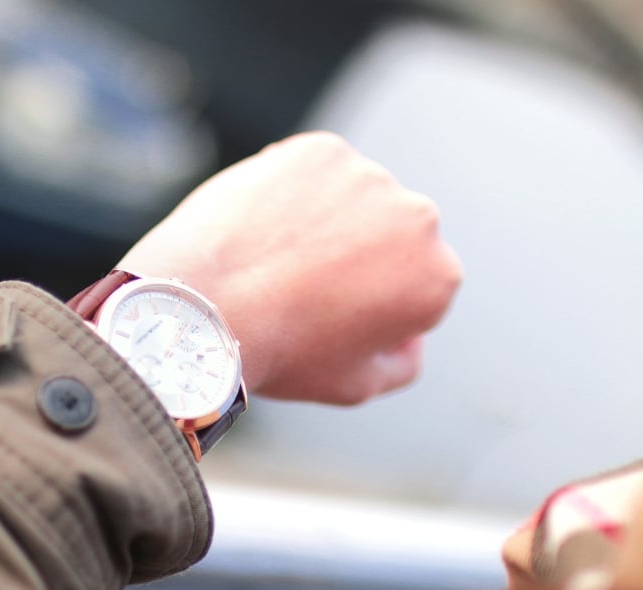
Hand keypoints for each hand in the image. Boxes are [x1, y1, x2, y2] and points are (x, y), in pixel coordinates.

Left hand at [118, 131, 462, 404]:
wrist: (205, 305)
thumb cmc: (281, 353)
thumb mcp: (356, 385)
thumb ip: (403, 362)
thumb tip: (411, 336)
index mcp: (437, 277)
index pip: (418, 284)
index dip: (375, 303)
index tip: (331, 315)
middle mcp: (419, 218)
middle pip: (393, 234)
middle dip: (360, 254)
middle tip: (302, 284)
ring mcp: (369, 176)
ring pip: (354, 197)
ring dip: (327, 218)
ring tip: (275, 256)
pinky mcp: (322, 150)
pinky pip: (314, 171)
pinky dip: (292, 191)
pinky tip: (262, 226)